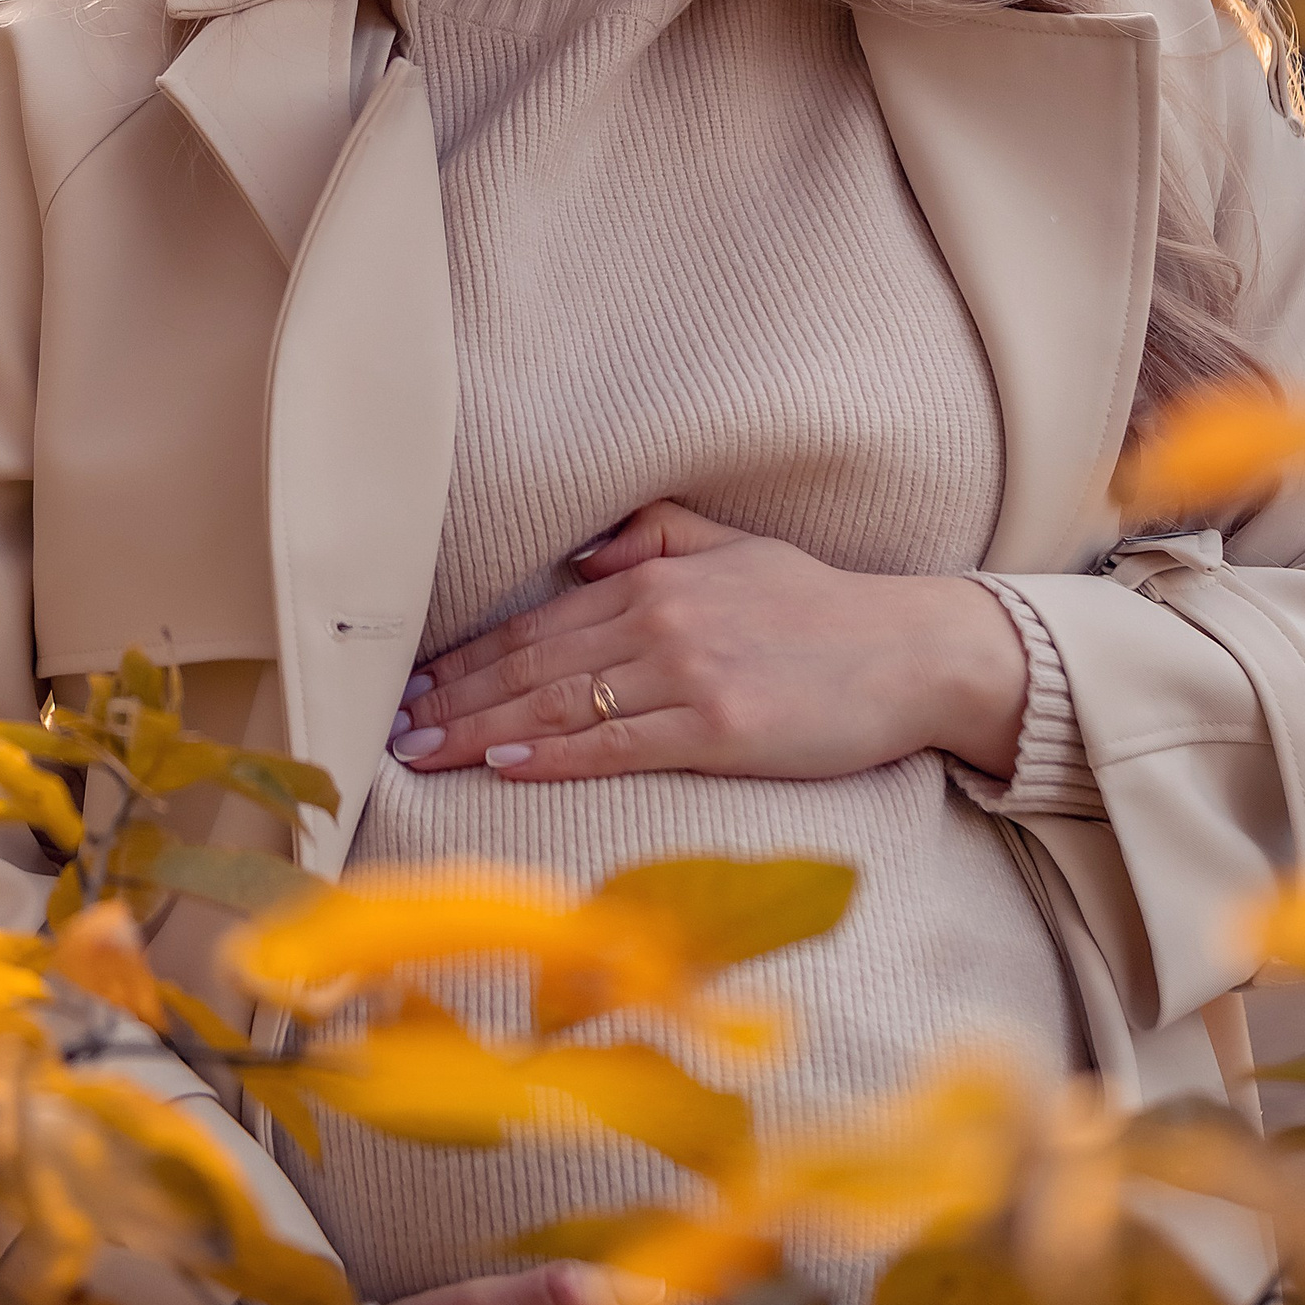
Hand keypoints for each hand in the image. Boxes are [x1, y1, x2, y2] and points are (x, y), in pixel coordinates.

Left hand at [390, 501, 1028, 784]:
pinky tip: (502, 765)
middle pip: (532, 665)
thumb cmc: (823, 610)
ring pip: (558, 706)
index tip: (420, 682)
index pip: (539, 624)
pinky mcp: (715, 730)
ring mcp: (686, 675)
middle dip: (456, 697)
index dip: (471, 656)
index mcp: (657, 579)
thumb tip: (579, 562)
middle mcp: (659, 621)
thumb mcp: (737, 548)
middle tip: (394, 724)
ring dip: (480, 730)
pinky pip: (614, 746)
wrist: (910, 653)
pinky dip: (551, 756)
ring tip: (424, 750)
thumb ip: (658, 539)